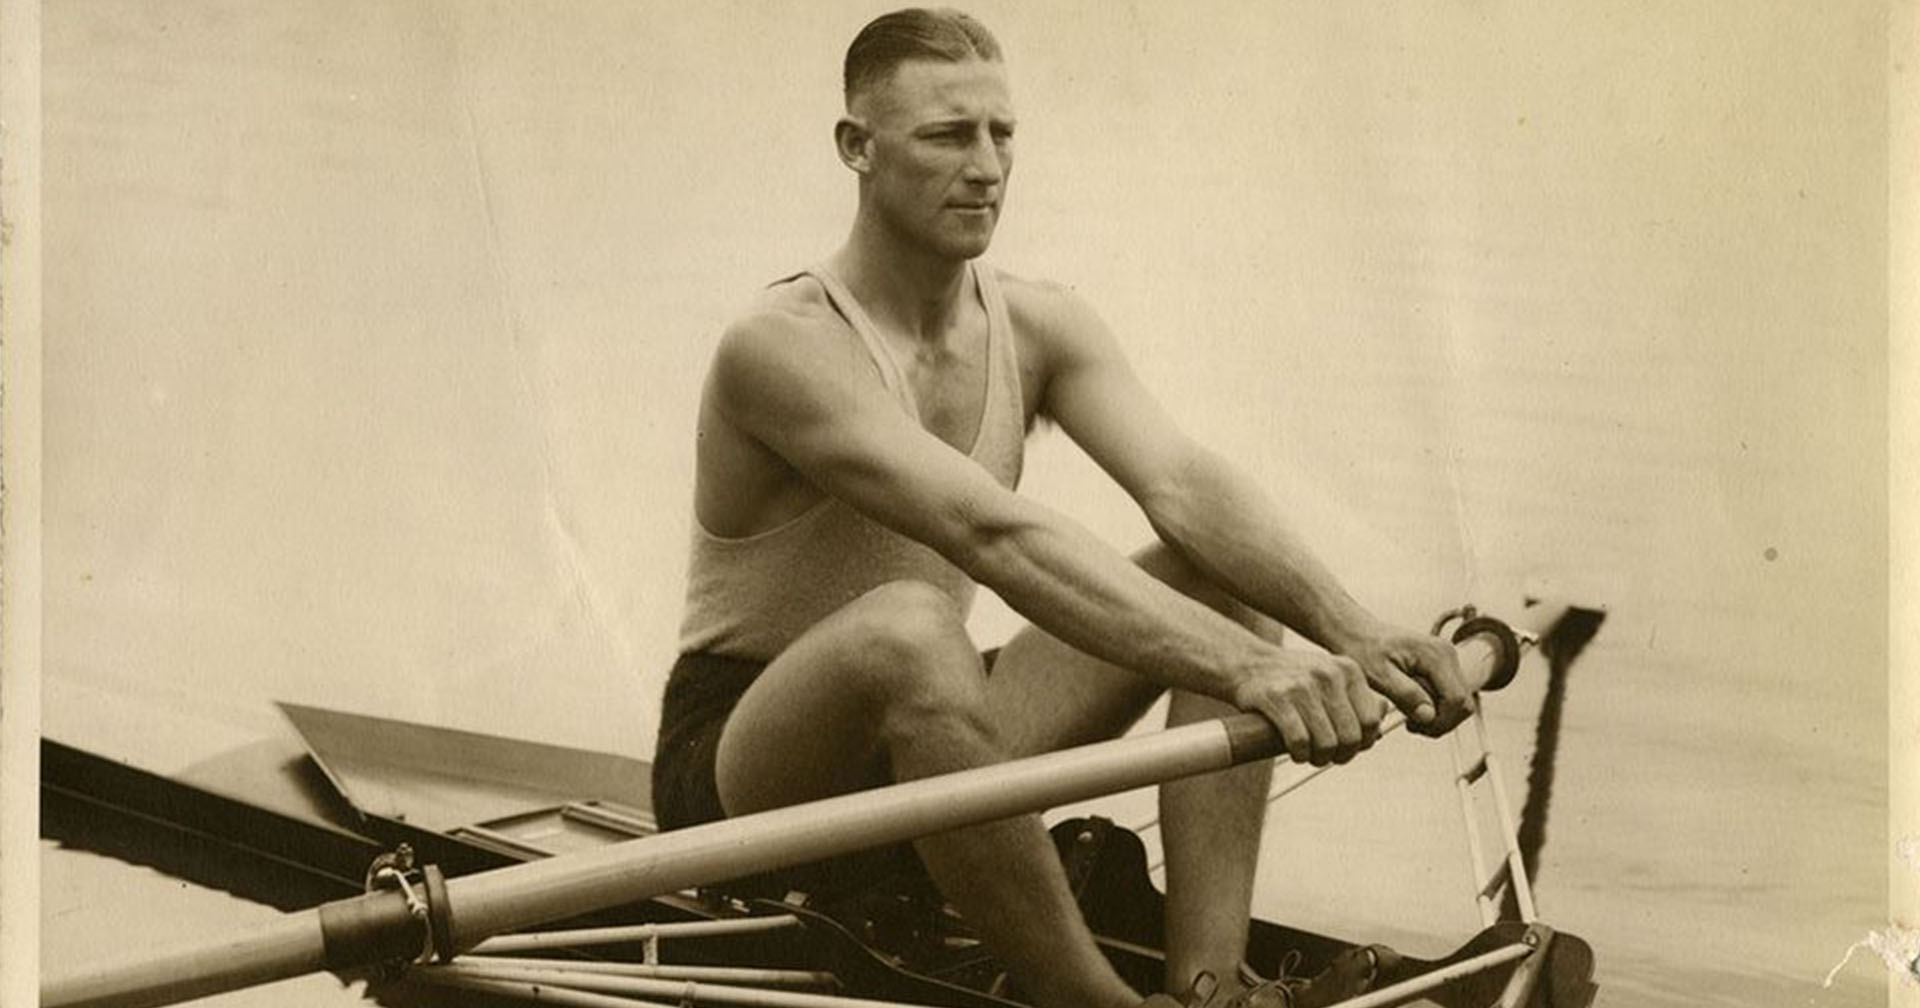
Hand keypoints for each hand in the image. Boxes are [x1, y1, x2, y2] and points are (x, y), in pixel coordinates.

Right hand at [1230, 649, 1387, 766]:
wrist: (1248, 663)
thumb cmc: (1293, 679)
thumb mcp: (1330, 677)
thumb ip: (1355, 699)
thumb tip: (1380, 728)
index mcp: (1348, 670)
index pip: (1372, 720)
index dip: (1363, 743)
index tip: (1347, 749)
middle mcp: (1329, 674)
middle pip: (1351, 736)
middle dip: (1340, 755)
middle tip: (1327, 757)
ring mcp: (1302, 685)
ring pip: (1326, 742)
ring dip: (1319, 758)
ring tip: (1310, 755)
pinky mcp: (1277, 698)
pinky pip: (1299, 741)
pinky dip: (1299, 754)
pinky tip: (1295, 752)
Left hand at [1338, 623, 1470, 736]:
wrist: (1357, 633)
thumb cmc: (1362, 649)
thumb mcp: (1378, 675)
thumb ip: (1405, 694)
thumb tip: (1429, 716)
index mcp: (1436, 655)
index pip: (1456, 701)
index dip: (1439, 721)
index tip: (1412, 726)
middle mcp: (1448, 655)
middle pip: (1463, 704)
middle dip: (1440, 722)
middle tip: (1411, 725)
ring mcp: (1447, 660)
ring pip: (1459, 703)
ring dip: (1437, 716)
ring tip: (1409, 715)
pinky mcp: (1443, 667)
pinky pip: (1449, 696)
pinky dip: (1435, 708)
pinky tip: (1412, 706)